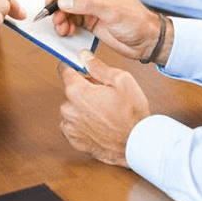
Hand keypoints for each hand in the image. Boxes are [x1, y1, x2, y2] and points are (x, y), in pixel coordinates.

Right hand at [46, 0, 170, 63]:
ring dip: (60, 18)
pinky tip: (67, 32)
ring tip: (61, 29)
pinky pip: (70, 20)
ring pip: (65, 7)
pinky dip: (65, 26)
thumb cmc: (137, 21)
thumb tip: (63, 0)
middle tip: (54, 19)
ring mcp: (90, 4)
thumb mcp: (112, 11)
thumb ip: (86, 4)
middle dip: (57, 6)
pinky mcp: (88, 19)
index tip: (50, 1)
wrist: (146, 42)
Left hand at [58, 52, 149, 166]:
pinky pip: (73, 125)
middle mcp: (68, 109)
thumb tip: (84, 56)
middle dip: (84, 89)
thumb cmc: (132, 114)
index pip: (64, 70)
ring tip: (104, 111)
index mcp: (77, 91)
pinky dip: (83, 123)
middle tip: (104, 94)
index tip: (79, 67)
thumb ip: (98, 67)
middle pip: (71, 90)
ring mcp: (70, 126)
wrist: (137, 145)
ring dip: (83, 107)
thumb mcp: (122, 80)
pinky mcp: (74, 140)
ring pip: (72, 108)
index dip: (73, 66)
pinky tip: (99, 124)